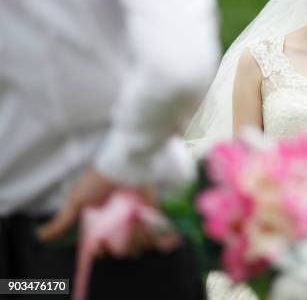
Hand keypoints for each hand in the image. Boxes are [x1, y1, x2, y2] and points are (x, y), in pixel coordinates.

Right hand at [37, 166, 154, 243]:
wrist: (124, 163)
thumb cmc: (98, 180)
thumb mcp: (77, 200)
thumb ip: (62, 221)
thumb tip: (41, 236)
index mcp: (101, 226)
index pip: (103, 250)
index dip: (102, 251)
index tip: (101, 244)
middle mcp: (119, 226)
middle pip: (122, 251)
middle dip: (121, 246)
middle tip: (121, 229)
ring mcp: (137, 221)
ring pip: (140, 245)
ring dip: (137, 238)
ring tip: (134, 220)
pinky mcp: (153, 214)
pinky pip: (157, 234)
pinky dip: (153, 233)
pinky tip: (145, 221)